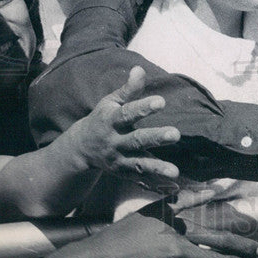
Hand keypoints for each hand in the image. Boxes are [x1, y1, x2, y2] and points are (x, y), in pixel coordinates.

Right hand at [63, 66, 180, 185]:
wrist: (81, 148)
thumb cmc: (103, 118)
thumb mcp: (111, 101)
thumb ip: (128, 89)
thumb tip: (140, 69)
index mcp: (111, 121)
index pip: (128, 114)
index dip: (143, 107)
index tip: (161, 101)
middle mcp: (114, 142)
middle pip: (136, 140)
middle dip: (155, 138)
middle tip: (176, 134)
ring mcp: (119, 160)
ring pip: (139, 164)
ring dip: (157, 168)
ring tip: (175, 171)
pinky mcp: (124, 173)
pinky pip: (140, 179)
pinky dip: (155, 184)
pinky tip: (172, 188)